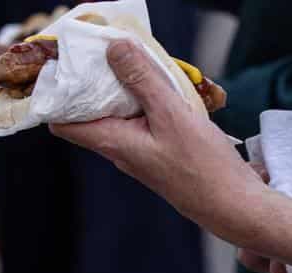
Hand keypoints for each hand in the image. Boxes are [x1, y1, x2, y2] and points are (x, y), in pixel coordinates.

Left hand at [49, 40, 262, 236]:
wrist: (231, 203)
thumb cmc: (202, 167)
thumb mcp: (171, 114)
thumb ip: (141, 80)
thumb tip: (114, 50)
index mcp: (112, 142)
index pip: (64, 123)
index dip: (60, 96)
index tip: (70, 68)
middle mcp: (119, 149)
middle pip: (91, 112)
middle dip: (97, 82)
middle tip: (112, 54)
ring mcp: (137, 151)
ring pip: (119, 113)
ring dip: (127, 88)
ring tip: (144, 66)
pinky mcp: (156, 150)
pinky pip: (142, 119)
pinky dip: (148, 100)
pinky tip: (168, 88)